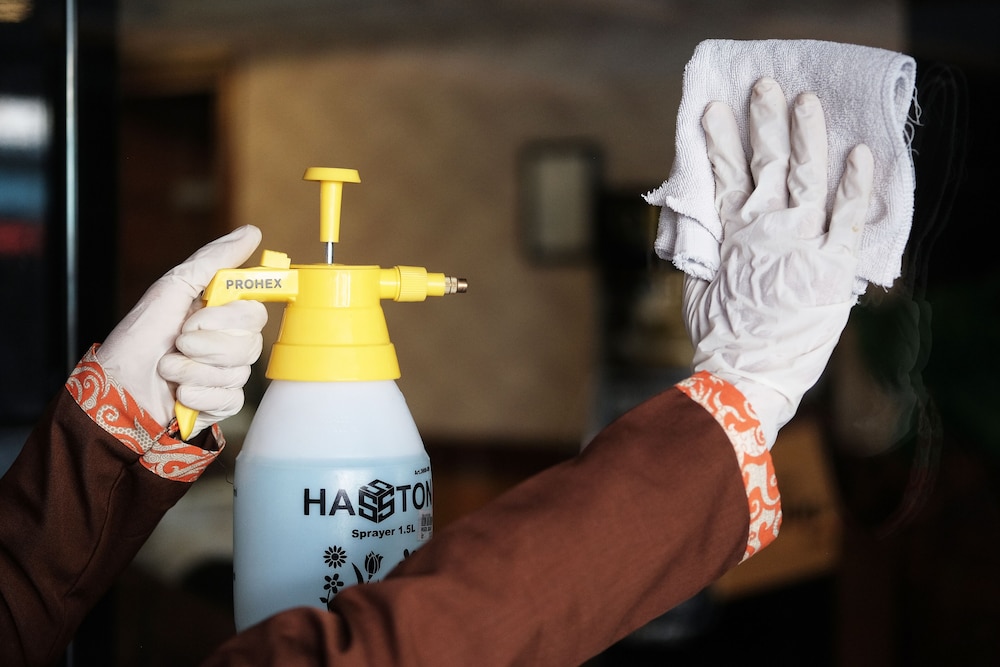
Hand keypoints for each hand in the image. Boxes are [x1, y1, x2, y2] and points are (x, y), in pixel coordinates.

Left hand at [97, 225, 267, 438]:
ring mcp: (226, 375)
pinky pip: (230, 398)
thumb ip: (214, 260)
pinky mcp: (221, 403)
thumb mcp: (173, 288)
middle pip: (251, 344)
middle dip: (206, 346)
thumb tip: (252, 232)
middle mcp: (227, 344)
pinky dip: (199, 395)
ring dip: (194, 370)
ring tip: (167, 368)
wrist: (116, 388)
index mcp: (220, 315)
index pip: (255, 313)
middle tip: (178, 342)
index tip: (197, 317)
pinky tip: (179, 393)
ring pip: (239, 372)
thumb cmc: (138, 337)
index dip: (229, 318)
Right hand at [684, 77, 873, 446]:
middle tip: (764, 87)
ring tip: (804, 101)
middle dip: (762, 123)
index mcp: (730, 234)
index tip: (712, 110)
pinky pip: (847, 217)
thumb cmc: (720, 339)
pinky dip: (855, 185)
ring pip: (803, 176)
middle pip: (764, 164)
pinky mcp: (832, 266)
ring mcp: (800, 243)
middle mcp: (765, 229)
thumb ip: (706, 246)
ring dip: (804, 135)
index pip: (725, 176)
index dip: (719, 142)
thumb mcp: (701, 284)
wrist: (745, 378)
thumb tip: (701, 217)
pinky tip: (859, 153)